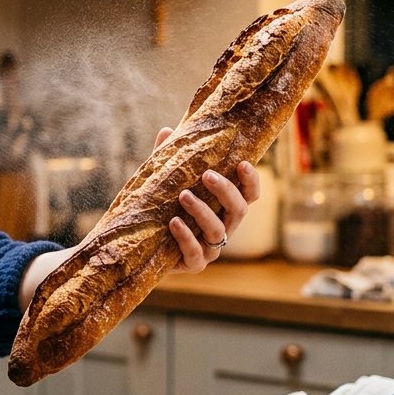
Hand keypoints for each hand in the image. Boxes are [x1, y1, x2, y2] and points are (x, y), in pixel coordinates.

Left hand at [151, 127, 261, 273]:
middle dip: (226, 191)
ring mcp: (211, 248)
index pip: (249, 194)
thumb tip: (167, 130)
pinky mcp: (195, 264)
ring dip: (202, 211)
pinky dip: (186, 237)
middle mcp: (224, 227)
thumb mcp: (164, 182)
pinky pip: (196, 253)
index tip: (242, 163)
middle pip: (239, 210)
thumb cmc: (161, 208)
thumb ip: (168, 159)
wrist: (142, 245)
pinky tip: (174, 222)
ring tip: (183, 195)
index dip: (251, 180)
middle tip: (207, 175)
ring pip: (218, 230)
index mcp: (224, 207)